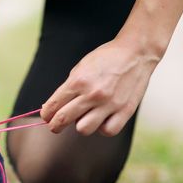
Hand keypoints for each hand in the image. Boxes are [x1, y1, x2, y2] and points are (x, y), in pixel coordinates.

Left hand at [40, 37, 160, 135]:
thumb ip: (67, 88)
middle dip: (55, 125)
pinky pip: (108, 131)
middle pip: (63, 119)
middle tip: (56, 125)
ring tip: (85, 117)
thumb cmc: (105, 59)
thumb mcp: (80, 68)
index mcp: (78, 82)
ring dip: (81, 125)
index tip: (47, 116)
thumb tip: (52, 107)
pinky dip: (103, 128)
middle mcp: (92, 94)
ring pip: (84, 129)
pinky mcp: (125, 110)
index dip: (46, 114)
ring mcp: (109, 104)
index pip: (53, 106)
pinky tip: (102, 119)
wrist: (136, 52)